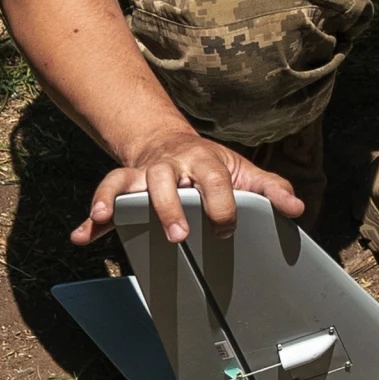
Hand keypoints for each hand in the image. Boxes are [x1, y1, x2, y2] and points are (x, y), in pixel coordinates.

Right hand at [71, 124, 305, 247]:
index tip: (225, 226)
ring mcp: (142, 175)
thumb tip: (297, 208)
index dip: (220, 202)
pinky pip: (104, 199)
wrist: (170, 142)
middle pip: (164, 180)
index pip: (213, 179)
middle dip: (169, 206)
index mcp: (203, 161)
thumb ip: (270, 189)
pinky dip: (90, 219)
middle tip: (178, 234)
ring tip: (104, 216)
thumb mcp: (243, 171)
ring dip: (114, 200)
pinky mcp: (123, 187)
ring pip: (125, 182)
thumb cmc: (211, 164)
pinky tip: (82, 237)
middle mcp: (169, 166)